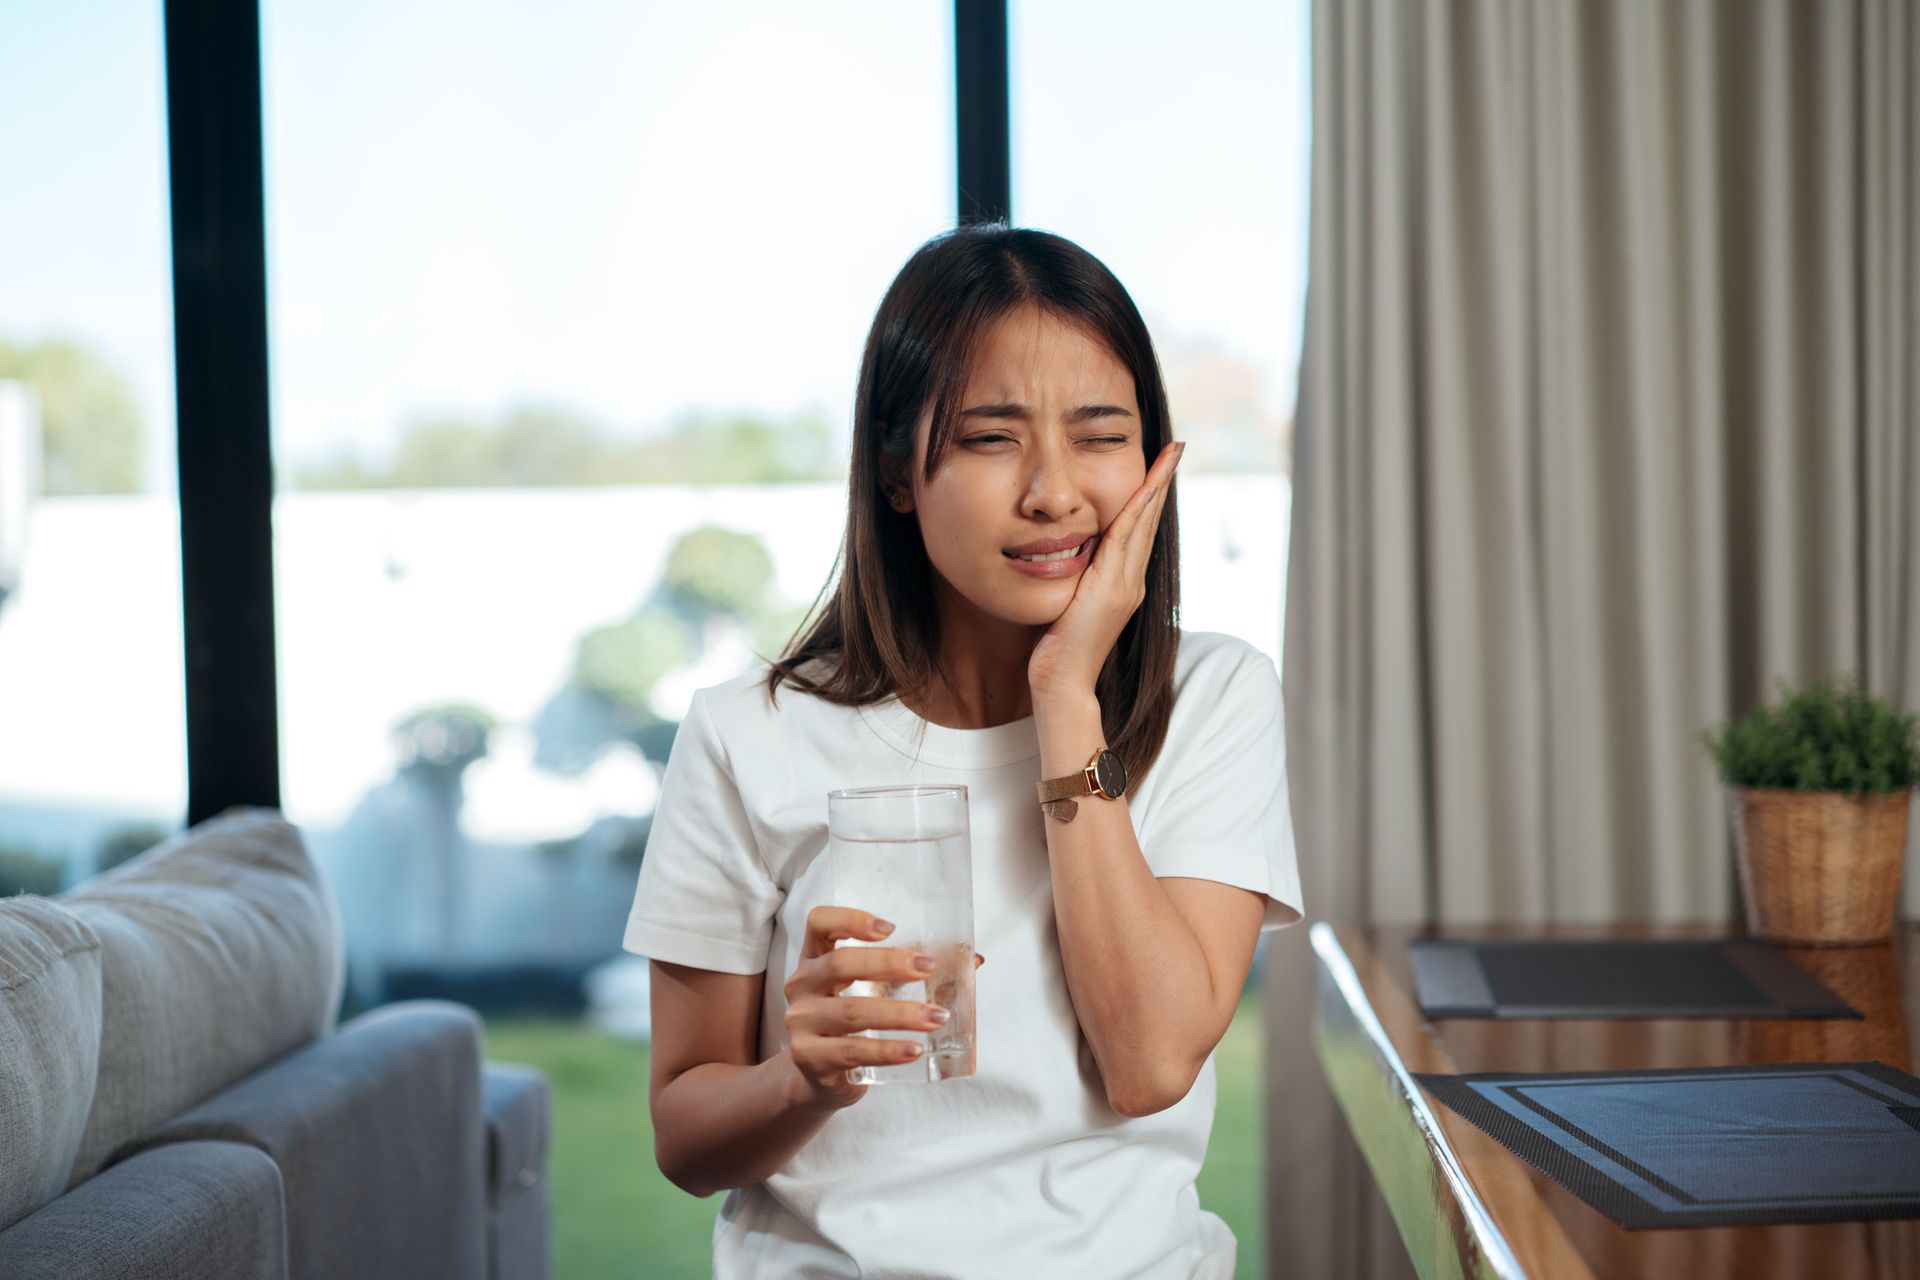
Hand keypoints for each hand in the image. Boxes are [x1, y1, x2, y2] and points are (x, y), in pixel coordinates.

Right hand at [783, 906, 984, 1109]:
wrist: (816, 1078)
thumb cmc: (850, 1024)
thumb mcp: (867, 991)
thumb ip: (911, 973)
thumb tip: (973, 960)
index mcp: (814, 958)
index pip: (819, 923)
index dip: (850, 920)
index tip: (890, 928)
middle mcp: (801, 985)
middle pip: (841, 964)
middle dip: (889, 964)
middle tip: (927, 969)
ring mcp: (801, 1023)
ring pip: (853, 1011)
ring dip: (901, 1014)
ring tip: (937, 1017)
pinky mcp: (810, 1058)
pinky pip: (853, 1051)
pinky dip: (887, 1050)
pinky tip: (914, 1050)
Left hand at [1027, 440, 1183, 700]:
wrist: (1061, 684)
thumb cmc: (1057, 649)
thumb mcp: (1070, 601)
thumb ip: (1077, 577)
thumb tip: (1067, 550)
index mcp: (1123, 583)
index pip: (1139, 529)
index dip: (1151, 496)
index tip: (1160, 464)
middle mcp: (1131, 582)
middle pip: (1149, 521)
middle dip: (1162, 482)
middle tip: (1175, 448)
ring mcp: (1125, 587)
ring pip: (1142, 526)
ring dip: (1156, 488)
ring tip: (1168, 457)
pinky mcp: (1111, 592)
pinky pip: (1125, 543)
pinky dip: (1135, 514)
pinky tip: (1143, 490)